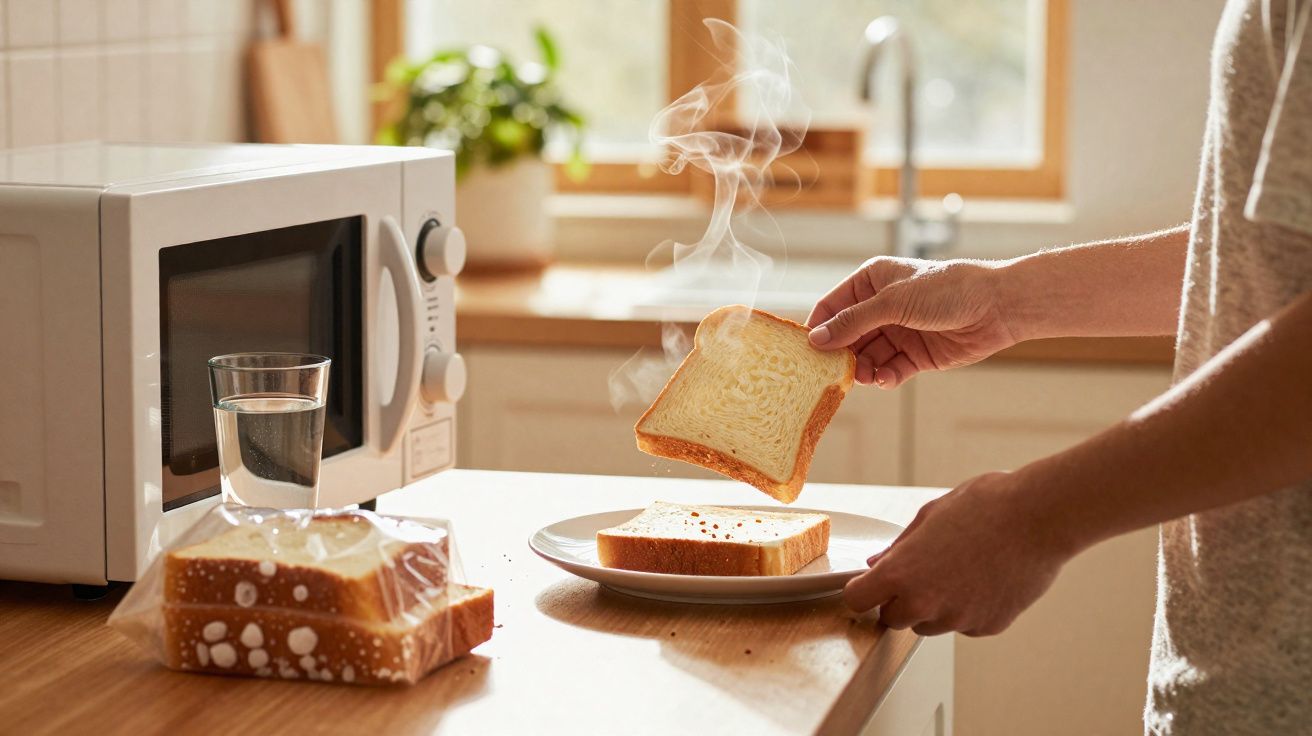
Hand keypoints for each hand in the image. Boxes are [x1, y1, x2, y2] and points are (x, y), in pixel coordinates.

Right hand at [806, 257, 1018, 387]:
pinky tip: (886, 379)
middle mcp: (882, 307)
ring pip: (867, 356)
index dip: (819, 327)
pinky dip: (885, 376)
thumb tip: (817, 339)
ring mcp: (899, 332)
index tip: (806, 351)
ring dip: (862, 369)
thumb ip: (854, 322)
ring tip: (864, 377)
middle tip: (833, 372)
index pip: (833, 306)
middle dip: (841, 354)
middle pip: (847, 336)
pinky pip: (890, 369)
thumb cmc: (947, 290)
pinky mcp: (916, 355)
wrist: (997, 307)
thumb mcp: (894, 302)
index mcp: (872, 282)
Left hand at [843, 472, 1075, 636]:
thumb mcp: (930, 515)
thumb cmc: (986, 505)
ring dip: (934, 606)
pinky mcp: (987, 626)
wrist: (1040, 517)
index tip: (869, 585)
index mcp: (902, 573)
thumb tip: (877, 564)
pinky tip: (984, 578)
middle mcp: (926, 603)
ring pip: (930, 624)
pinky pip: (965, 623)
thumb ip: (899, 547)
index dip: (862, 591)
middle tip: (920, 573)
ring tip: (960, 569)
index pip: (859, 600)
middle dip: (899, 600)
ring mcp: (958, 619)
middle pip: (893, 619)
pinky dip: (968, 608)